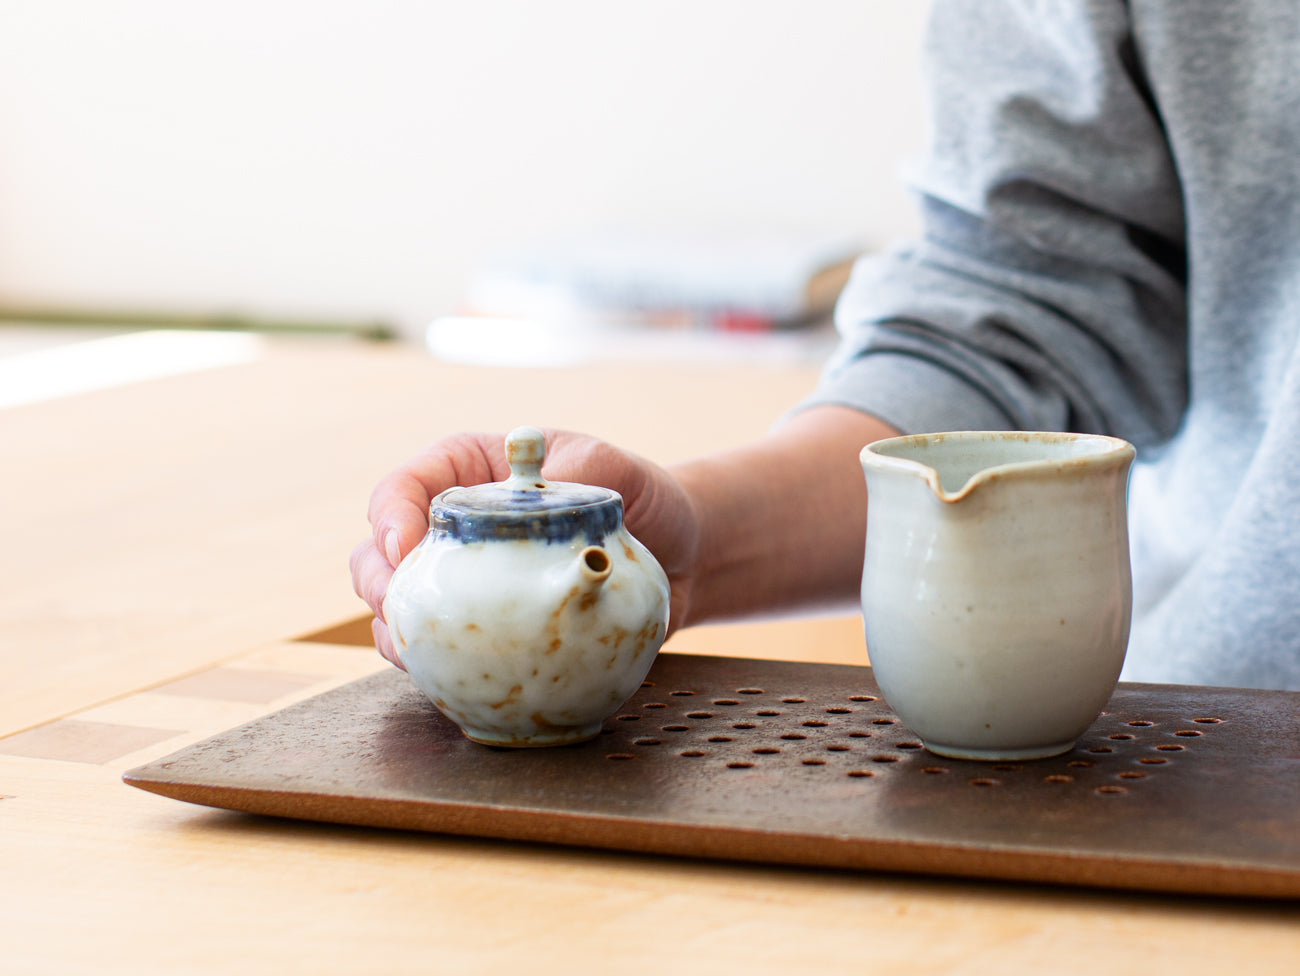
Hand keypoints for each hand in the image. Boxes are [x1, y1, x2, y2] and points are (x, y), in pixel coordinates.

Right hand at [350, 430, 701, 667]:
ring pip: (399, 607)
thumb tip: (539, 499)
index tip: (405, 549)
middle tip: (394, 606)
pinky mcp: (487, 629)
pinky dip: (431, 664)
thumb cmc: (639, 496)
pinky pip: (442, 650)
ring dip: (392, 631)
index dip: (390, 516)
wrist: (680, 554)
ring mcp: (465, 582)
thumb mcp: (611, 470)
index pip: (406, 487)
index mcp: (469, 471)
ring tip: (409, 651)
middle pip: (380, 551)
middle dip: (377, 581)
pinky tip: (438, 678)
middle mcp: (455, 528)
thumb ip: (574, 475)